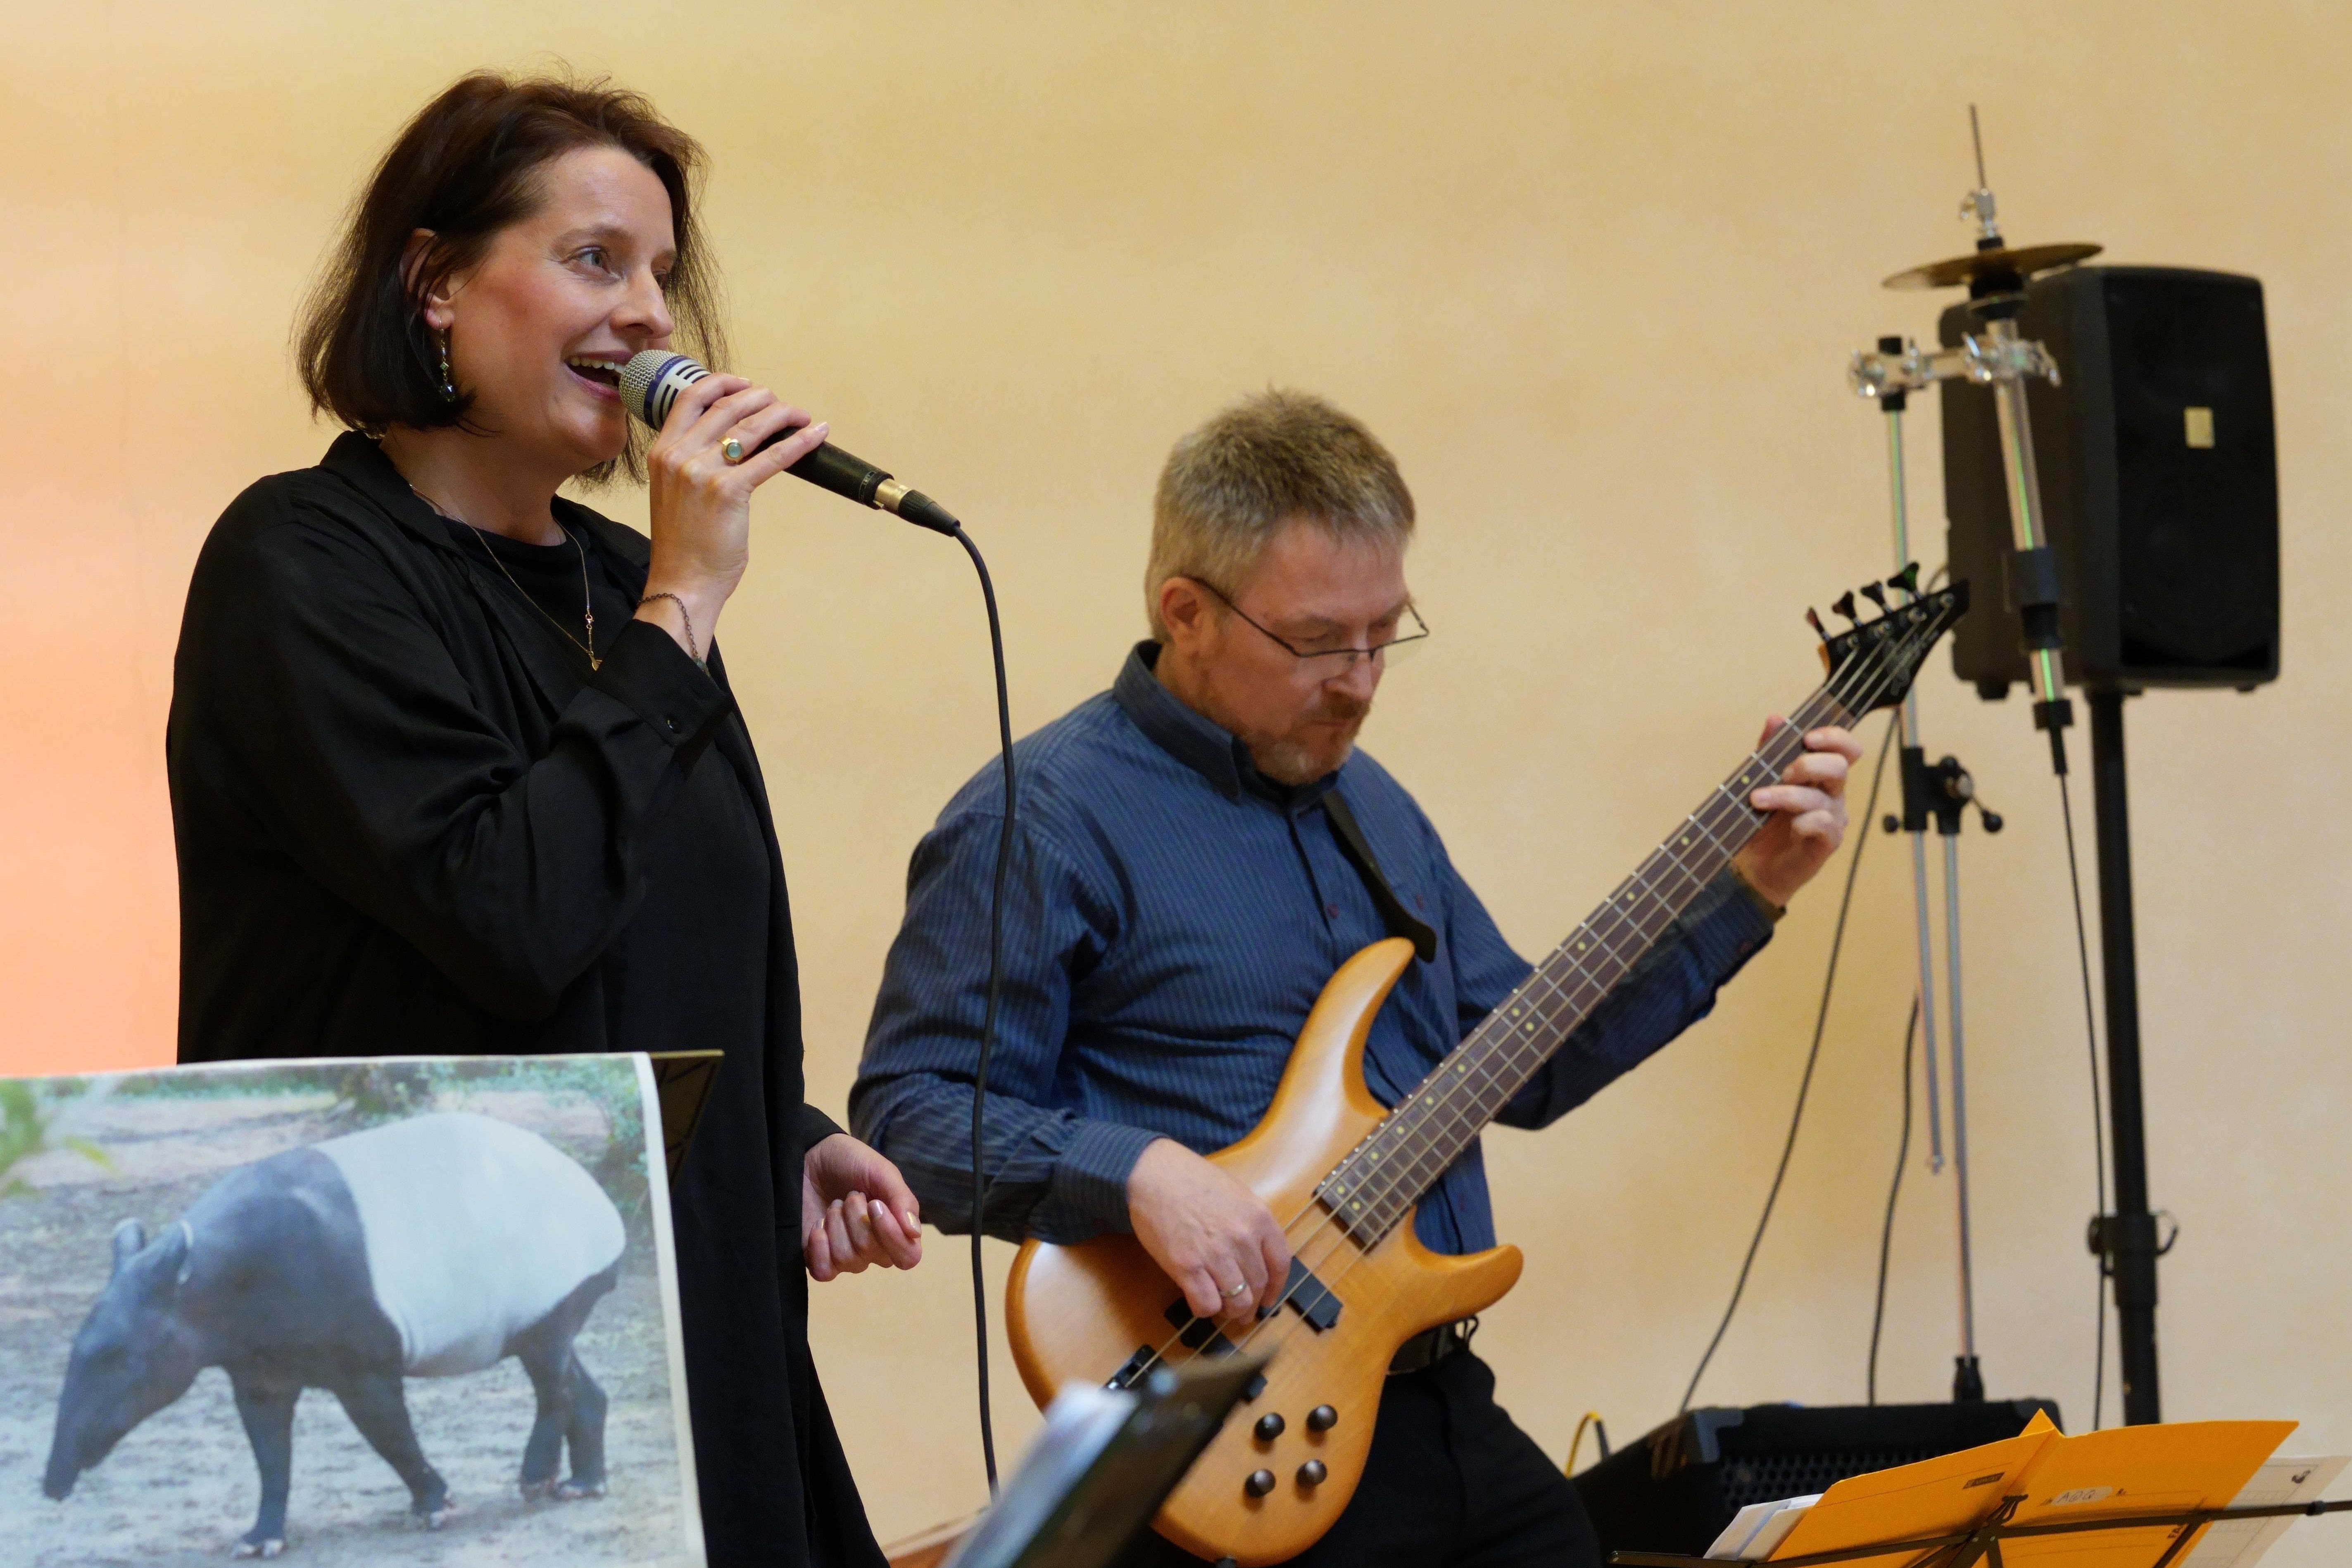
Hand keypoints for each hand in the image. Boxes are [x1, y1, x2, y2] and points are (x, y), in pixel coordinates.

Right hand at [637, 371, 829, 659]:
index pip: (691, 398)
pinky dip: (799, 442)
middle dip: (761, 399)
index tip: (747, 384)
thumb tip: (730, 442)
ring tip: (802, 415)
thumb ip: (692, 462)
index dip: (723, 383)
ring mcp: (702, 471)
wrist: (681, 582)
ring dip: (783, 414)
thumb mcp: (675, 492)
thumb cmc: (683, 544)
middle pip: (727, 407)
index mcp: (662, 451)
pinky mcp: (728, 491)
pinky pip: (772, 456)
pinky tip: (817, 434)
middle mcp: (679, 455)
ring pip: (751, 426)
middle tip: (781, 405)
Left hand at [801, 1133, 922, 1280]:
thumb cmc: (852, 1163)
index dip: (892, 1236)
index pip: (908, 1256)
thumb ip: (902, 1199)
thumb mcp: (882, 1172)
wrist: (813, 1157)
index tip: (874, 1204)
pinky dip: (818, 1248)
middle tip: (851, 1195)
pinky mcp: (820, 1258)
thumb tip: (914, 1233)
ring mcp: (846, 1256)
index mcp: (897, 1229)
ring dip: (836, 1224)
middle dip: (856, 1218)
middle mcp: (874, 1250)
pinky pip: (823, 1271)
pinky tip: (817, 1226)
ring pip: (846, 1259)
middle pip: (873, 1254)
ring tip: (834, 1204)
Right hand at [1127, 1138, 1290, 1325]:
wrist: (1153, 1174)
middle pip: (1258, 1286)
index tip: (1268, 1298)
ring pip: (1237, 1302)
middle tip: (1243, 1313)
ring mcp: (1216, 1254)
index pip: (1280, 1264)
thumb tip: (1254, 1258)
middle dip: (1251, 1306)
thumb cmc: (1191, 1180)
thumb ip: (1250, 1224)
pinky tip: (1200, 1302)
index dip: (1275, 1288)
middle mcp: (1242, 1238)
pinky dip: (1206, 1310)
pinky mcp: (1187, 1267)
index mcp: (1259, 1218)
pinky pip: (1207, 1304)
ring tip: (1224, 1312)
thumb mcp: (1235, 1194)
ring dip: (1231, 1312)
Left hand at [1730, 719, 1864, 906]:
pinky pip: (1824, 824)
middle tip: (1781, 774)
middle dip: (1807, 765)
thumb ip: (1769, 750)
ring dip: (1786, 795)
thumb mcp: (1761, 780)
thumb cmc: (1762, 820)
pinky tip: (1789, 827)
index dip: (1835, 737)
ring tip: (1758, 800)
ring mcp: (1833, 818)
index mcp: (1821, 774)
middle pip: (1838, 767)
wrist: (1754, 865)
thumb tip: (1775, 718)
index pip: (1845, 748)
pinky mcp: (1828, 842)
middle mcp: (1833, 793)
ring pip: (1822, 797)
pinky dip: (1803, 822)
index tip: (1808, 737)